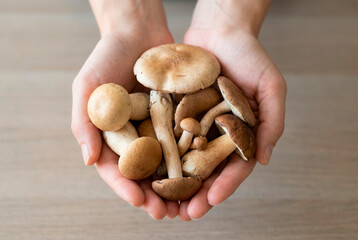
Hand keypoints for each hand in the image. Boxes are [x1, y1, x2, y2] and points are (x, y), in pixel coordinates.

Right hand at [71, 0, 178, 218]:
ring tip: (187, 205)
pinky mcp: (177, 116)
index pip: (117, 169)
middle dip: (154, 195)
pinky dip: (192, 158)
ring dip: (176, 186)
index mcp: (111, 135)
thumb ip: (84, 124)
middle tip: (166, 214)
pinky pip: (185, 140)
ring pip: (168, 163)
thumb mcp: (86, 88)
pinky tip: (203, 173)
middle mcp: (136, 135)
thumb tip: (88, 161)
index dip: (126, 188)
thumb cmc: (106, 57)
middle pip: (144, 173)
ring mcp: (157, 127)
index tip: (139, 202)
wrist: (138, 31)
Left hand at [178, 23, 285, 219]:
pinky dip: (161, 154)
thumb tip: (264, 160)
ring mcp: (197, 124)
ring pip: (185, 159)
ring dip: (176, 183)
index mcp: (242, 133)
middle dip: (197, 193)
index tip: (211, 201)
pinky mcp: (177, 112)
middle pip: (207, 170)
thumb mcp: (271, 86)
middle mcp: (218, 133)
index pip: (235, 166)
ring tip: (164, 203)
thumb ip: (272, 123)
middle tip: (185, 214)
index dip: (225, 185)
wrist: (219, 29)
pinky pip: (168, 136)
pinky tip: (151, 170)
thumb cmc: (250, 55)